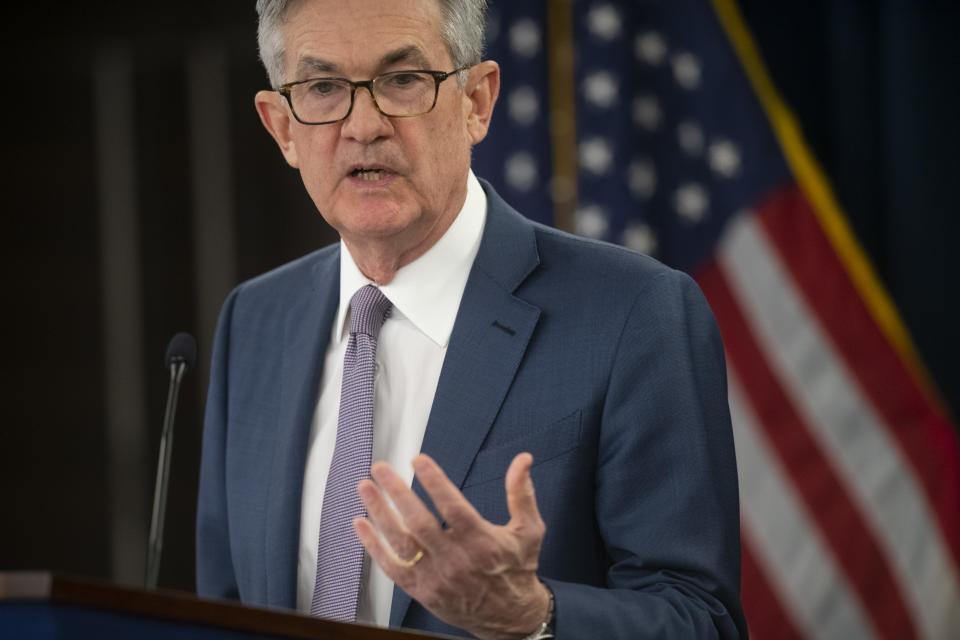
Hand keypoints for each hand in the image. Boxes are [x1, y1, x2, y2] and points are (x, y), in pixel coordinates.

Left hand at [354, 452, 550, 639]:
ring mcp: (436, 577)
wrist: (511, 618)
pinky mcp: (422, 591)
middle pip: (420, 522)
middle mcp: (456, 560)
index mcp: (481, 541)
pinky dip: (374, 546)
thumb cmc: (517, 569)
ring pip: (402, 543)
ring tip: (366, 488)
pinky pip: (392, 567)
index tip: (417, 460)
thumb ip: (521, 493)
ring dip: (380, 513)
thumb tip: (523, 460)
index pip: (453, 507)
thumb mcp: (529, 530)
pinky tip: (361, 524)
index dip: (434, 481)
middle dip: (397, 492)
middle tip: (381, 468)